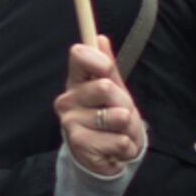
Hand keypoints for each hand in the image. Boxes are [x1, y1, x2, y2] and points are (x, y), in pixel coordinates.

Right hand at [54, 40, 144, 178]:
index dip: (98, 59)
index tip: (107, 68)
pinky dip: (125, 146)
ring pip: (117, 116)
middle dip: (124, 103)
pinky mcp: (78, 143)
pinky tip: (116, 148)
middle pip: (106, 87)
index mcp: (77, 82)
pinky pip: (118, 139)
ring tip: (119, 133)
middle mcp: (67, 100)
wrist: (109, 157)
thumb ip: (108, 68)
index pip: (79, 56)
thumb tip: (100, 39)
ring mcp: (70, 121)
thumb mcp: (116, 92)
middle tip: (121, 115)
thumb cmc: (113, 120)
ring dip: (128, 128)